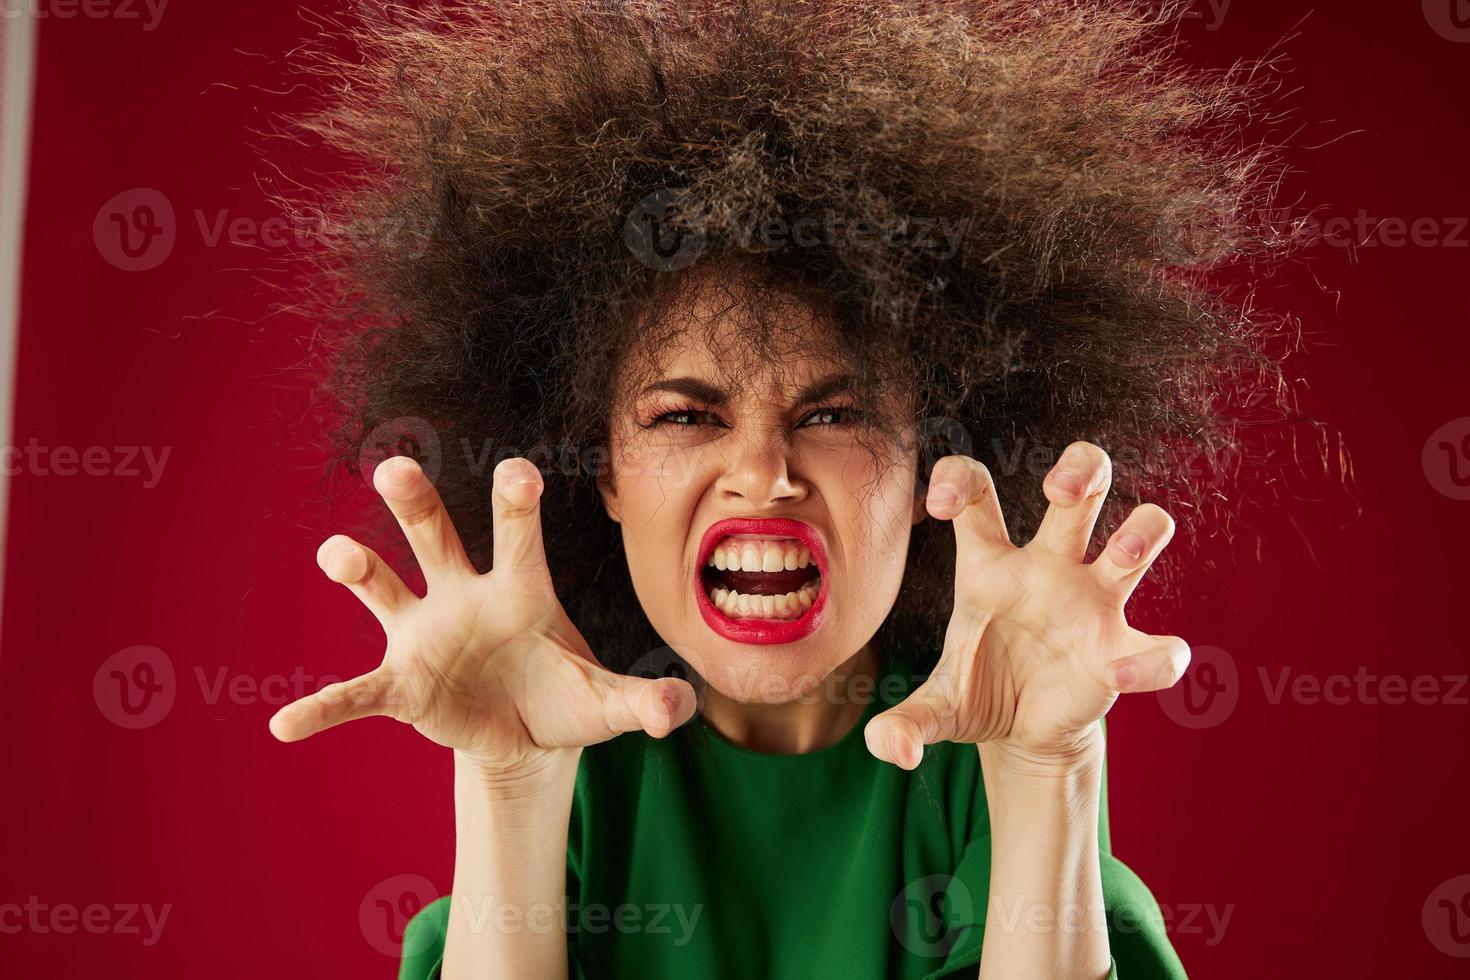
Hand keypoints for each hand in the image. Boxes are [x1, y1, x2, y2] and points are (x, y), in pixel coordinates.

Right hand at [268, 456, 695, 777]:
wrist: (525, 730)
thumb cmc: (567, 695)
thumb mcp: (609, 704)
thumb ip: (646, 703)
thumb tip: (677, 710)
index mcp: (522, 588)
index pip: (519, 535)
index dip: (517, 503)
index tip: (517, 470)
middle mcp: (465, 594)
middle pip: (436, 535)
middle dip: (416, 501)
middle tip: (393, 466)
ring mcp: (425, 633)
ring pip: (386, 588)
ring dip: (360, 569)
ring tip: (336, 555)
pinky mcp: (401, 683)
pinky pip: (355, 694)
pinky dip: (323, 709)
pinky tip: (287, 726)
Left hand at [865, 442, 1189, 769]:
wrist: (1023, 734)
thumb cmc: (977, 694)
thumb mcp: (935, 710)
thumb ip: (903, 724)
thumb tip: (888, 750)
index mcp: (990, 566)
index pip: (979, 492)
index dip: (961, 477)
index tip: (942, 505)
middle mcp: (1048, 567)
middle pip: (1080, 485)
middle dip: (1081, 467)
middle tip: (1060, 490)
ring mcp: (1094, 600)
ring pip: (1142, 531)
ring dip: (1143, 529)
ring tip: (1124, 549)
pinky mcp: (1125, 647)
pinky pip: (1162, 645)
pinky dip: (1152, 661)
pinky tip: (1119, 676)